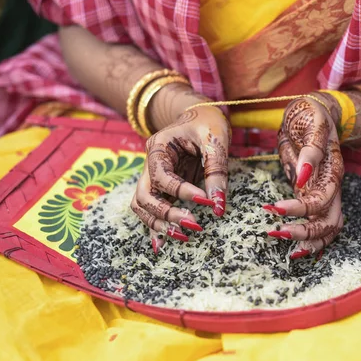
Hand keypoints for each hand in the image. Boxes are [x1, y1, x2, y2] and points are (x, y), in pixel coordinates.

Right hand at [130, 106, 229, 252]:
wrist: (200, 114)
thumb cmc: (207, 123)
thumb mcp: (215, 140)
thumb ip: (216, 171)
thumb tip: (218, 206)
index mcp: (159, 148)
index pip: (162, 177)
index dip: (182, 192)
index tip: (206, 201)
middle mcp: (150, 164)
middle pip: (144, 196)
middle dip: (166, 213)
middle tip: (193, 224)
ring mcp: (153, 177)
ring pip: (142, 206)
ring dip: (159, 223)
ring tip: (184, 236)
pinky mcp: (163, 188)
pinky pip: (152, 210)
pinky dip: (156, 227)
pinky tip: (162, 245)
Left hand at [266, 95, 344, 258]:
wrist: (316, 112)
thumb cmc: (312, 115)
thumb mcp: (312, 123)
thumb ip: (311, 150)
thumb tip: (304, 176)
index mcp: (332, 170)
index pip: (321, 199)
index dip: (300, 209)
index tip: (273, 209)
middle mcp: (332, 186)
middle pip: (328, 221)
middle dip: (305, 233)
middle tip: (276, 233)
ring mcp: (326, 193)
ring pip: (329, 227)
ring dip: (311, 242)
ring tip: (289, 253)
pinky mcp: (316, 196)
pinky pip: (321, 224)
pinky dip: (312, 240)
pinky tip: (296, 250)